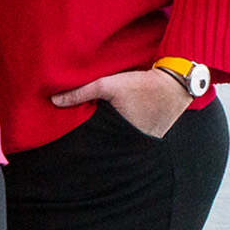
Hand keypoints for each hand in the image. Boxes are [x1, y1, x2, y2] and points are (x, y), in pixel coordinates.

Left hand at [52, 69, 190, 138]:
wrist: (176, 82)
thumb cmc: (143, 83)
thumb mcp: (108, 84)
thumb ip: (81, 92)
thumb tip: (53, 100)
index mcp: (120, 135)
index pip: (94, 147)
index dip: (81, 147)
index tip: (66, 147)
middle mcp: (133, 143)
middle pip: (105, 146)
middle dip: (91, 143)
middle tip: (74, 143)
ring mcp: (144, 142)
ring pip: (117, 142)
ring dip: (106, 138)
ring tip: (93, 133)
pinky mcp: (150, 136)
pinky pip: (129, 137)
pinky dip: (120, 133)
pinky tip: (112, 126)